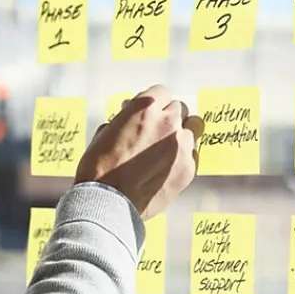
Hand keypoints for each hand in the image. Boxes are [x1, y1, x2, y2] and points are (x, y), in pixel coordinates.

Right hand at [74, 84, 202, 218]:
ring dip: (183, 132)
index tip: (149, 113)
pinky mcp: (189, 167)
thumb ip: (125, 118)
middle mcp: (168, 121)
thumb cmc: (100, 167)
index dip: (153, 104)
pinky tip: (168, 166)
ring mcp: (182, 145)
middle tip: (157, 130)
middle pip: (179, 108)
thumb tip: (130, 113)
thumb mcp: (106, 131)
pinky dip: (183, 156)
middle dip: (168, 116)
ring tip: (170, 144)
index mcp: (146, 107)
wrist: (108, 201)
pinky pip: (193, 153)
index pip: (160, 92)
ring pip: (194, 127)